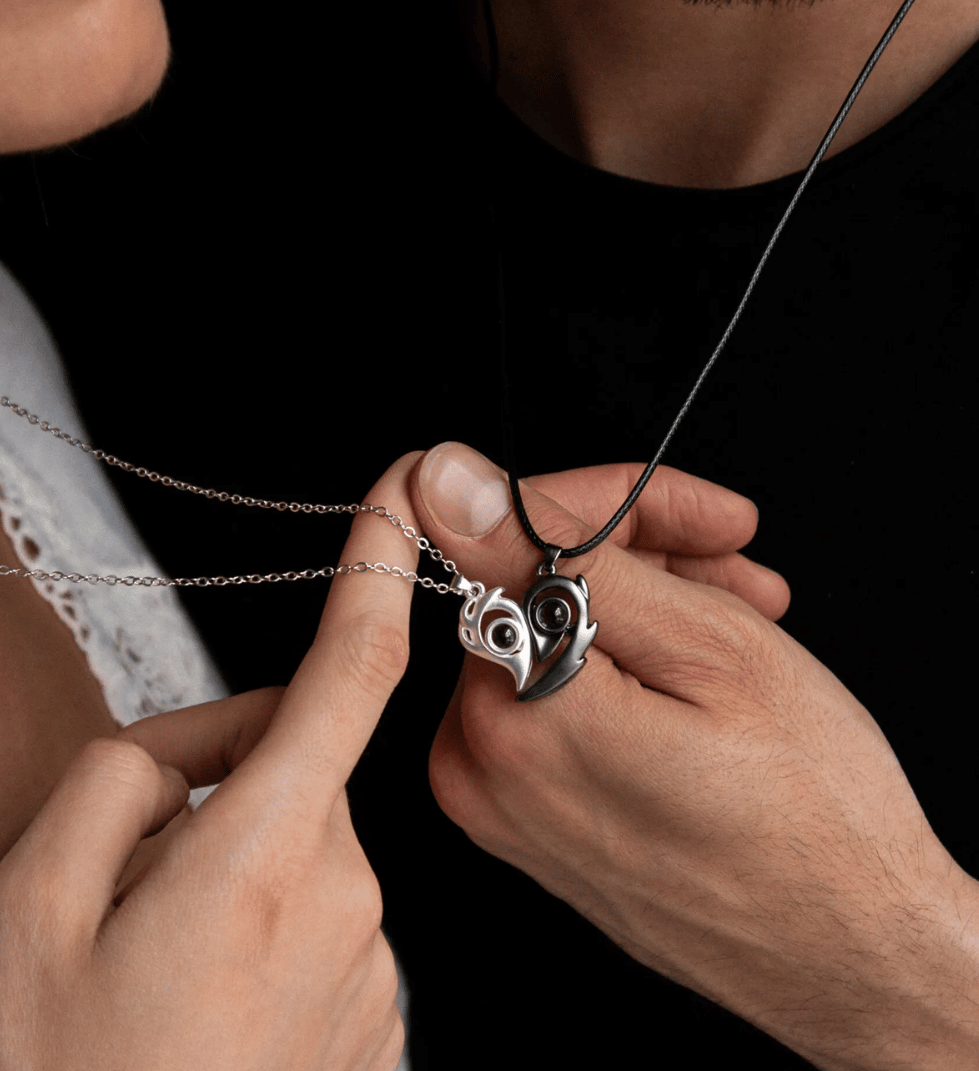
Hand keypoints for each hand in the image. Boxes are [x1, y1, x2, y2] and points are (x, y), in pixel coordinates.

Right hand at [0, 454, 422, 1070]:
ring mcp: (372, 966)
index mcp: (265, 853)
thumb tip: (203, 746)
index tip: (404, 498)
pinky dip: (269, 926)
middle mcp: (349, 898)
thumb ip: (130, 778)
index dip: (378, 573)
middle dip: (232, 777)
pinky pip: (327, 921)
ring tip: (157, 956)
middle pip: (303, 768)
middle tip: (133, 856)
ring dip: (242, 862)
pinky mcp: (376, 1016)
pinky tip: (203, 1000)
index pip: (348, 674)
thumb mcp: (30, 898)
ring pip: (309, 848)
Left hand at [408, 442, 978, 1070]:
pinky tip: (706, 668)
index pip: (523, 537)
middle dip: (643, 557)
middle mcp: (482, 764)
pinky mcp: (532, 824)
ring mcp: (502, 803)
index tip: (706, 515)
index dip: (622, 504)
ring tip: (744, 613)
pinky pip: (561, 704)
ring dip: (649, 608)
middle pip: (537, 589)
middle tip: (736, 563)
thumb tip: (443, 479)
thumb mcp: (709, 649)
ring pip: (556, 638)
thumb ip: (566, 558)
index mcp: (513, 713)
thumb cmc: (812, 812)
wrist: (854, 958)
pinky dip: (629, 668)